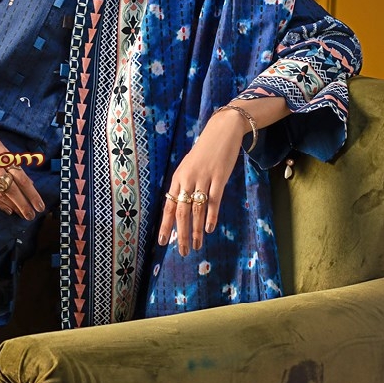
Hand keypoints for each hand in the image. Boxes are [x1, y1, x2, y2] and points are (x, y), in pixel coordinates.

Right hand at [0, 133, 45, 220]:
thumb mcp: (3, 149)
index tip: (39, 205)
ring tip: (23, 214)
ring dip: (12, 205)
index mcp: (4, 157)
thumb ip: (14, 166)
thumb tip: (29, 183)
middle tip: (31, 216)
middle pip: (11, 188)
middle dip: (22, 204)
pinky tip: (8, 210)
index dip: (31, 193)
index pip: (21, 178)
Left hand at [158, 111, 246, 254]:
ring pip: (197, 209)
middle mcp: (187, 179)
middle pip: (181, 212)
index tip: (162, 242)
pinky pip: (214, 200)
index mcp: (177, 178)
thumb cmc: (204, 152)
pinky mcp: (219, 177)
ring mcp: (203, 178)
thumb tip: (180, 207)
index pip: (169, 206)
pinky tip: (208, 229)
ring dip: (196, 230)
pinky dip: (210, 216)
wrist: (221, 131)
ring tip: (196, 245)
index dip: (165, 225)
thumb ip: (184, 185)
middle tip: (182, 251)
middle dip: (180, 234)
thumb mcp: (189, 167)